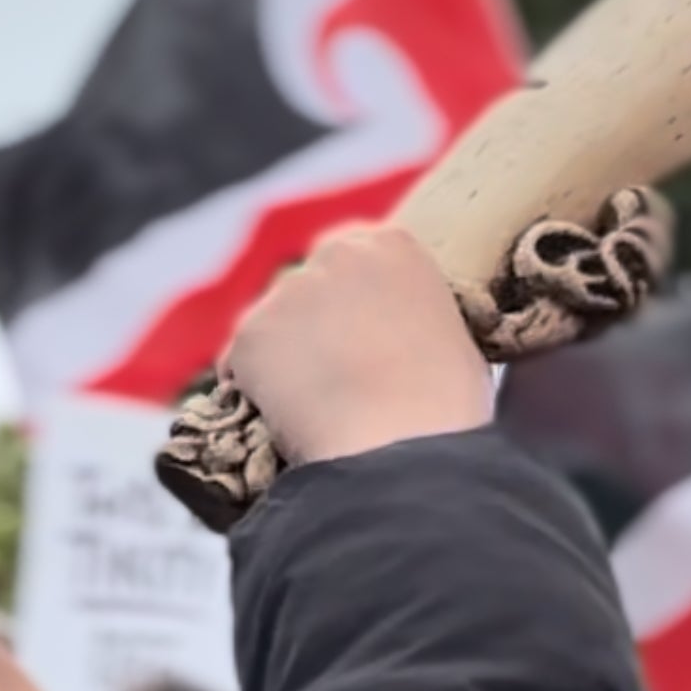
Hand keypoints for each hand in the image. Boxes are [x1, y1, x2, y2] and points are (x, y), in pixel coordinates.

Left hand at [227, 227, 493, 465]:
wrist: (400, 444)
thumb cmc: (443, 404)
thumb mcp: (449, 338)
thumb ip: (410, 318)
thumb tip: (393, 339)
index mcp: (394, 246)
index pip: (354, 253)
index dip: (349, 300)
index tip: (355, 333)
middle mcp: (337, 253)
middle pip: (307, 283)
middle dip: (311, 321)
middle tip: (330, 373)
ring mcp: (288, 291)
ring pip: (273, 323)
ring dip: (283, 356)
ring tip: (312, 407)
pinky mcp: (251, 333)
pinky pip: (241, 362)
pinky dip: (254, 388)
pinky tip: (285, 418)